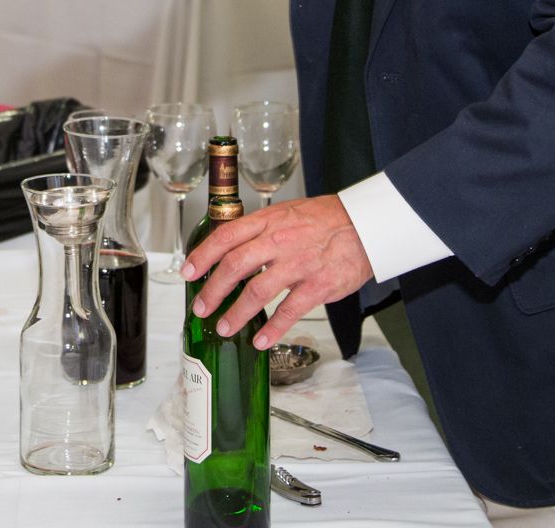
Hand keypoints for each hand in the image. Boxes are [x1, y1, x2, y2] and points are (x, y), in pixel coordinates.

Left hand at [181, 195, 374, 350]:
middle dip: (212, 289)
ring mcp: (298, 264)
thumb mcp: (287, 214)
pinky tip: (261, 341)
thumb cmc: (326, 220)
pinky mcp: (318, 286)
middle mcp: (279, 241)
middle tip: (200, 307)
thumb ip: (261, 230)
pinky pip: (289, 311)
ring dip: (236, 313)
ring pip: (257, 291)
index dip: (203, 254)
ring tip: (224, 327)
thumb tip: (233, 248)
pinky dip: (273, 329)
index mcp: (269, 222)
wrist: (367, 225)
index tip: (187, 271)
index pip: (227, 236)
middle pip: (235, 266)